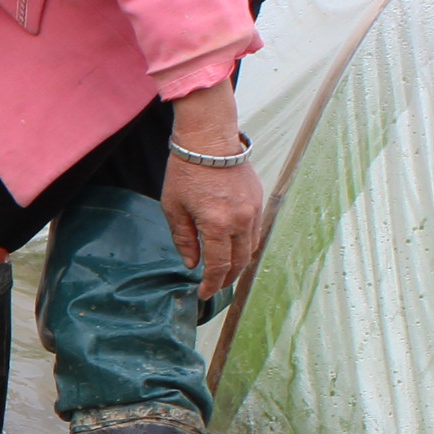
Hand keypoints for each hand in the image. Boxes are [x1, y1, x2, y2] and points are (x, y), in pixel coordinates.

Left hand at [161, 83, 261, 302]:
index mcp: (217, 224)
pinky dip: (246, 246)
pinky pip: (256, 231)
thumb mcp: (174, 207)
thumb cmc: (186, 171)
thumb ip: (184, 239)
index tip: (204, 293)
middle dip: (227, 280)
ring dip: (239, 265)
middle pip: (240, 262)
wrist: (209, 140)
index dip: (212, 284)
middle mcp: (240, 220)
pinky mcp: (259, 200)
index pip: (219, 266)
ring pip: (251, 248)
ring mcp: (253, 210)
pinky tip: (235, 250)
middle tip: (215, 288)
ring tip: (225, 273)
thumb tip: (192, 263)